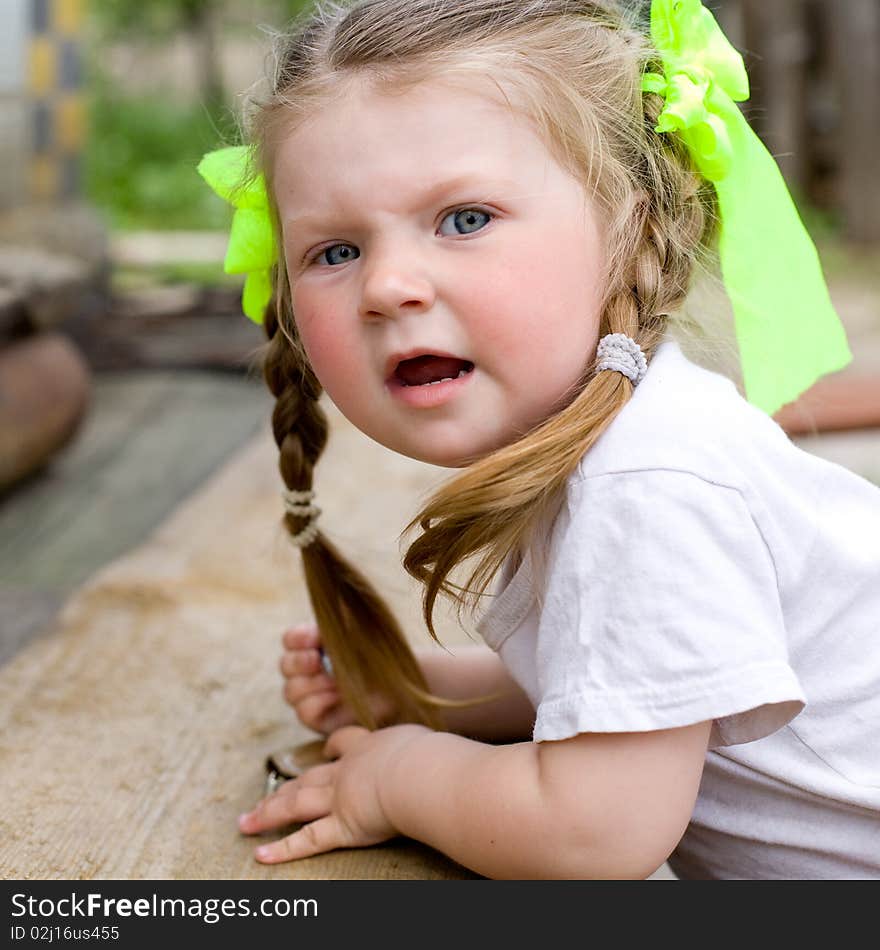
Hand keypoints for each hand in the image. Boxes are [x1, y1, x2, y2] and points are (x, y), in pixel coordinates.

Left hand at [239, 723, 431, 862]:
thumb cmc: (431, 756)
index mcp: (369, 746)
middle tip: (263, 794)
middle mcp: (347, 770)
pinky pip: (309, 839)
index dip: (333, 748)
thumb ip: (420, 748)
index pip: (344, 742)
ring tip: (246, 821)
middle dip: (284, 787)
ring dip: (268, 812)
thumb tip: (438, 751)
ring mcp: (340, 797)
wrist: (421, 771)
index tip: (327, 750)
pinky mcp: (343, 825)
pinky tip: (261, 853)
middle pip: (308, 777)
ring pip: (296, 803)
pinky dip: (283, 848)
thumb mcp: (424, 741)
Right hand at [280, 623, 395, 733]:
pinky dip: (318, 702)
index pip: (291, 640)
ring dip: (313, 684)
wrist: (403, 685)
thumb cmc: (381, 655)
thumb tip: (324, 599)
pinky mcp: (320, 719)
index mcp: (315, 645)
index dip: (297, 638)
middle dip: (299, 662)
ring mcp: (312, 695)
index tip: (314, 638)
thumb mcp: (362, 630)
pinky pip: (304, 712)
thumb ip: (340, 617)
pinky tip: (338, 697)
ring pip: (291, 690)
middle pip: (285, 665)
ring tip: (337, 682)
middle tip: (317, 661)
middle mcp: (309, 670)